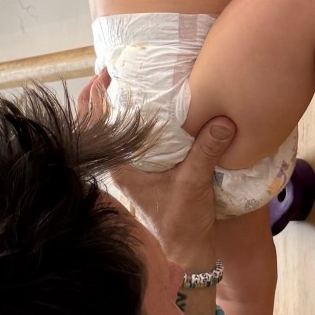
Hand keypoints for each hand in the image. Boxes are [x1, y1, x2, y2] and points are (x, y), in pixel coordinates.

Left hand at [77, 71, 234, 261]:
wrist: (187, 251)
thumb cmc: (182, 221)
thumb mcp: (194, 183)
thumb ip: (206, 151)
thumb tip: (223, 121)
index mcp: (119, 164)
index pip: (92, 123)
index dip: (93, 94)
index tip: (107, 69)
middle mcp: (118, 163)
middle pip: (100, 120)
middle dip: (108, 91)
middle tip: (125, 63)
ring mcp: (130, 167)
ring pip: (117, 128)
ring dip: (124, 104)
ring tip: (139, 76)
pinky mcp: (145, 170)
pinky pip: (135, 137)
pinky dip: (140, 118)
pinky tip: (157, 104)